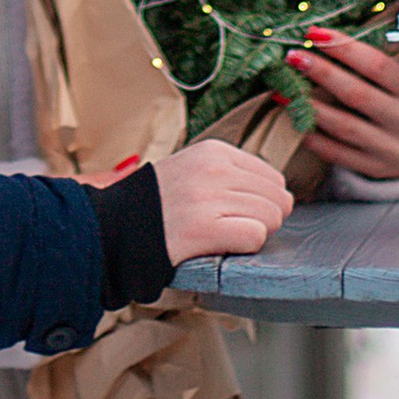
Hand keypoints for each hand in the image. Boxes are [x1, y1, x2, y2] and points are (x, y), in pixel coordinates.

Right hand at [149, 139, 291, 260]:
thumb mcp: (193, 171)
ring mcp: (207, 198)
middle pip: (277, 198)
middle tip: (235, 229)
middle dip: (264, 219)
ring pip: (270, 217)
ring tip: (225, 236)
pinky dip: (245, 247)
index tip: (239, 213)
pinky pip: (255, 237)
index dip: (263, 202)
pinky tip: (222, 246)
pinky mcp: (202, 228)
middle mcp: (213, 169)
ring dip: (254, 233)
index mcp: (213, 151)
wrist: (115, 228)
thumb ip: (232, 176)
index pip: (273, 178)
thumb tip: (282, 196)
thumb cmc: (159, 206)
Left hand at [281, 26, 398, 179]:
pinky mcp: (381, 169)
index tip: (315, 33)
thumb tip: (380, 21)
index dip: (344, 48)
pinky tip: (297, 121)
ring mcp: (394, 148)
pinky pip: (341, 155)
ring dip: (310, 106)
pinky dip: (316, 138)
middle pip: (355, 94)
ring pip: (344, 126)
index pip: (376, 65)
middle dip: (320, 72)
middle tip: (292, 56)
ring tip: (284, 90)